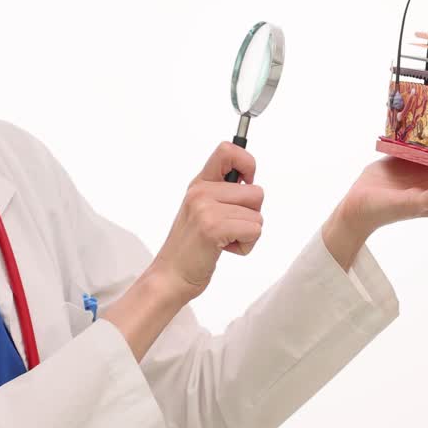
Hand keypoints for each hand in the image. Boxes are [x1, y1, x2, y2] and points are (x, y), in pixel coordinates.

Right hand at [151, 142, 263, 300]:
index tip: (245, 182)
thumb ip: (221, 193)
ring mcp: (205, 208)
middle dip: (251, 215)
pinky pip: (254, 230)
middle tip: (228, 228)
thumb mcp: (201, 211)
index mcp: (199, 184)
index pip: (228, 150)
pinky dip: (246, 245)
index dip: (247, 163)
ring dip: (248, 233)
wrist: (170, 276)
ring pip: (257, 215)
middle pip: (256, 192)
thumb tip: (249, 181)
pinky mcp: (212, 227)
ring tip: (224, 240)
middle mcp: (201, 192)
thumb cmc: (190, 248)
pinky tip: (225, 249)